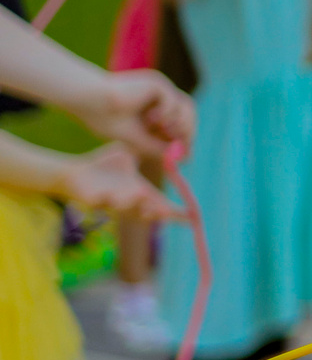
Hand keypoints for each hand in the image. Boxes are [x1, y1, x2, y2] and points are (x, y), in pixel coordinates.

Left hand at [55, 143, 178, 221]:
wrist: (73, 172)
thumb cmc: (103, 165)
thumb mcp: (127, 153)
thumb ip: (144, 150)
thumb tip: (167, 143)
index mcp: (140, 192)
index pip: (162, 205)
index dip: (177, 213)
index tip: (191, 216)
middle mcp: (128, 202)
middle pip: (146, 214)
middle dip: (155, 213)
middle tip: (165, 211)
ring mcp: (110, 204)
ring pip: (124, 208)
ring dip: (131, 202)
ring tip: (137, 192)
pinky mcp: (92, 201)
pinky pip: (100, 202)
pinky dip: (104, 198)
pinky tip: (107, 195)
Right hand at [70, 68, 193, 159]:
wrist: (89, 102)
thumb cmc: (104, 119)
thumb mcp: (137, 139)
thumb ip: (159, 147)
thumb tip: (183, 158)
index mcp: (152, 109)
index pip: (180, 123)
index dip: (186, 138)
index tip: (187, 156)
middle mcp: (159, 97)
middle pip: (188, 113)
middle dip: (188, 131)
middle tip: (183, 145)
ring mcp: (159, 89)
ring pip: (186, 106)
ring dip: (181, 122)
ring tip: (164, 130)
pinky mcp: (157, 82)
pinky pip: (174, 99)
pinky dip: (168, 112)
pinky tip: (152, 118)